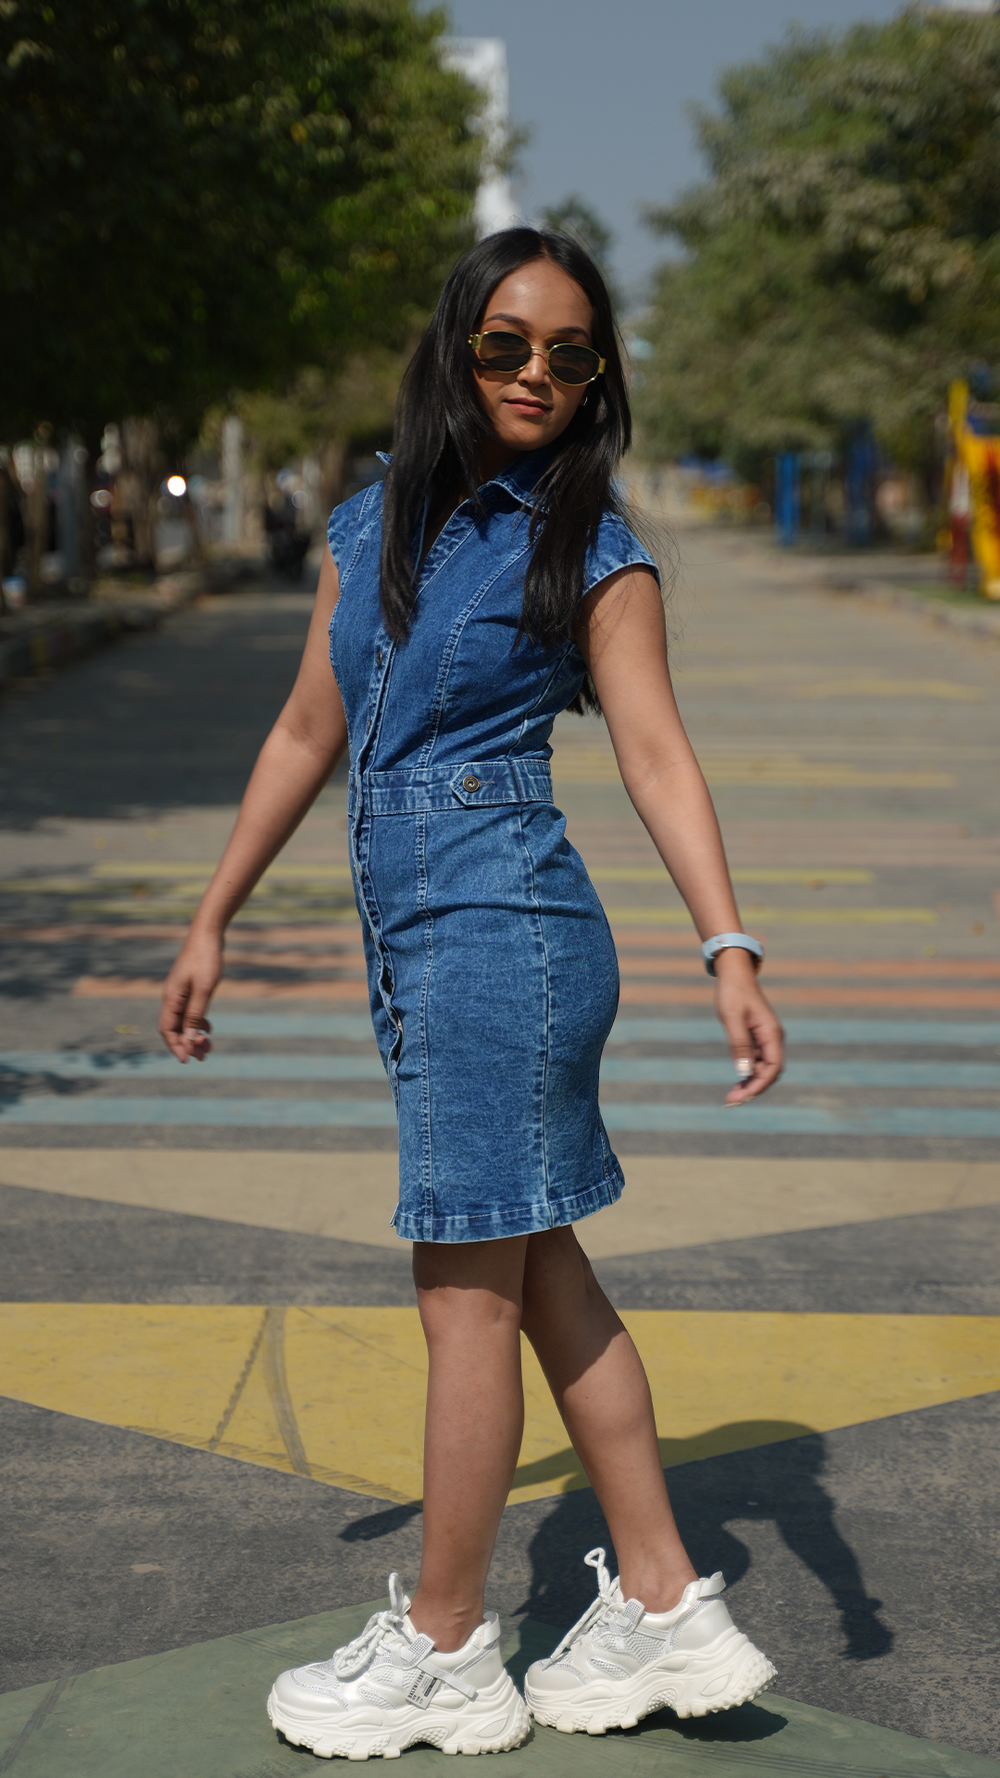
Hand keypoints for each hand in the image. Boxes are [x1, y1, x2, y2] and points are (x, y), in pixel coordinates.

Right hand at [158, 928, 223, 1061]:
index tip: (187, 1060)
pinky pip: (190, 1011)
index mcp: (171, 998)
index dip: (176, 1046)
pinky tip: (208, 1027)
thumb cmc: (206, 959)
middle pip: (175, 1028)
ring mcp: (180, 992)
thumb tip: (190, 1038)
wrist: (208, 934)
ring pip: (184, 1021)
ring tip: (209, 1045)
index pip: (167, 1030)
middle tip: (204, 1056)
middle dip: (187, 1043)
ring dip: (193, 1035)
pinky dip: (198, 1022)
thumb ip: (196, 1014)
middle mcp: (172, 997)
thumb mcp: (204, 989)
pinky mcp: (189, 988)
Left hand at [712, 948, 783, 1104]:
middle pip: (769, 1072)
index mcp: (772, 1033)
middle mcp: (772, 1038)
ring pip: (762, 1068)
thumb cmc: (733, 992)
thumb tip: (744, 1072)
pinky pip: (756, 1061)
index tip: (742, 1096)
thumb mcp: (732, 1018)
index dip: (760, 1085)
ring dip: (750, 1083)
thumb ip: (739, 1044)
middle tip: (731, 1101)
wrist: (734, 974)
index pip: (773, 1067)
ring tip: (731, 1096)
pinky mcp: (756, 1037)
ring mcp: (765, 1038)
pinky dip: (747, 1073)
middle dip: (753, 1088)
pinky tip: (736, 1082)